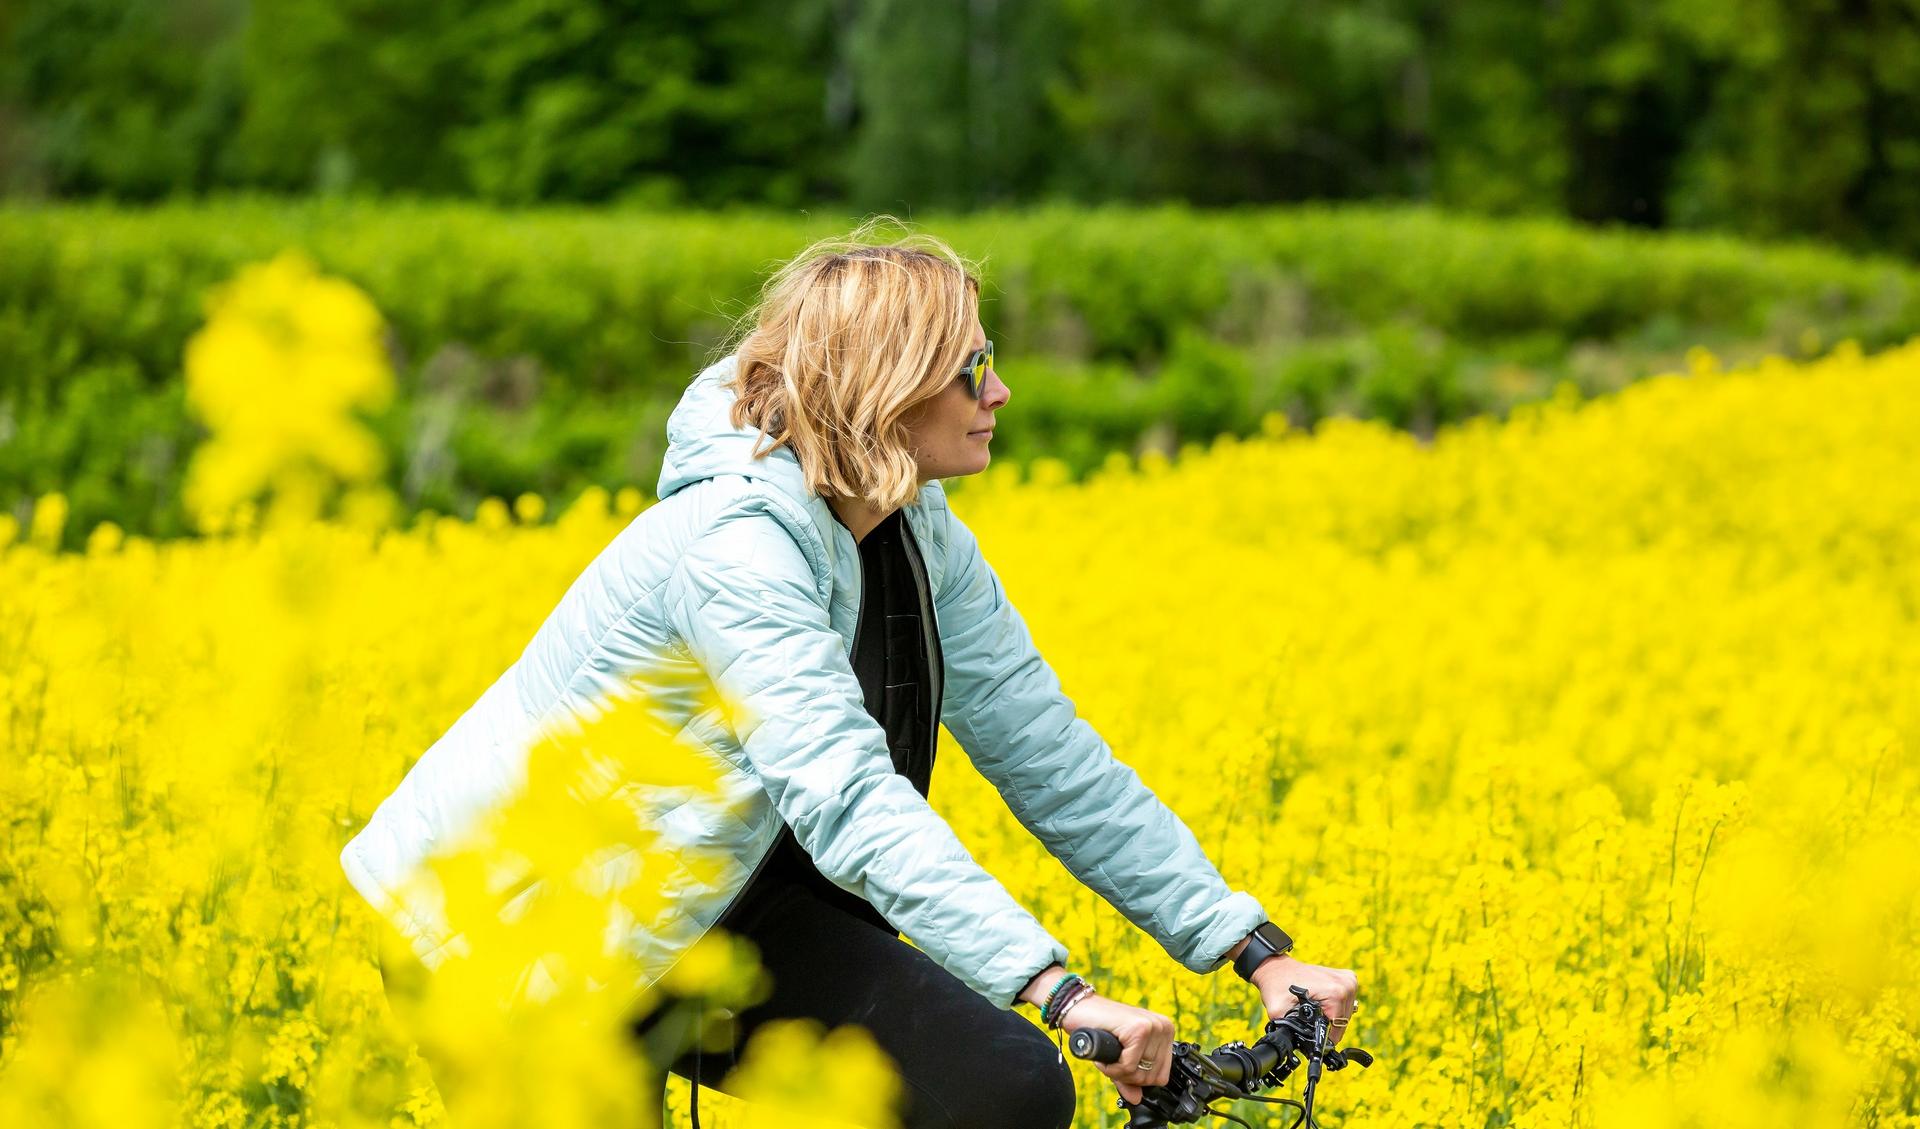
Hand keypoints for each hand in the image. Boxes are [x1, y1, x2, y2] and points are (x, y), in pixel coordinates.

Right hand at [1057, 993, 1174, 1103]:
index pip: (1162, 1076)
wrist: (1078, 1008)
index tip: (1122, 1064)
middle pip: (1151, 1077)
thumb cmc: (1099, 1028)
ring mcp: (1152, 1027)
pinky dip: (1111, 1067)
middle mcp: (1163, 1027)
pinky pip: (1128, 1066)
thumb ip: (1130, 1079)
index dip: (1138, 1078)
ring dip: (1117, 1071)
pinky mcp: (1139, 1029)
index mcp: (1165, 1032)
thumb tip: (1137, 1099)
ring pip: (1140, 1073)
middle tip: (1111, 1059)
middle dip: (1127, 1076)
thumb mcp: (1119, 1057)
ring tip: (1107, 1054)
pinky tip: (1103, 1053)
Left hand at [1249, 955, 1359, 1045]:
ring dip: (1331, 1016)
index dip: (1324, 1037)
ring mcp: (1349, 980)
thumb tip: (1292, 1044)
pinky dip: (1334, 1007)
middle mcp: (1346, 984)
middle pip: (1343, 1021)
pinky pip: (1346, 1003)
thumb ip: (1288, 1029)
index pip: (1338, 1028)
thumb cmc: (1277, 985)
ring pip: (1345, 1013)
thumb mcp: (1278, 1012)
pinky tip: (1321, 1003)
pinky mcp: (1348, 979)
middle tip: (1308, 1020)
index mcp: (1335, 992)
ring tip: (1314, 1010)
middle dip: (1327, 1026)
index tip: (1311, 1036)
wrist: (1277, 968)